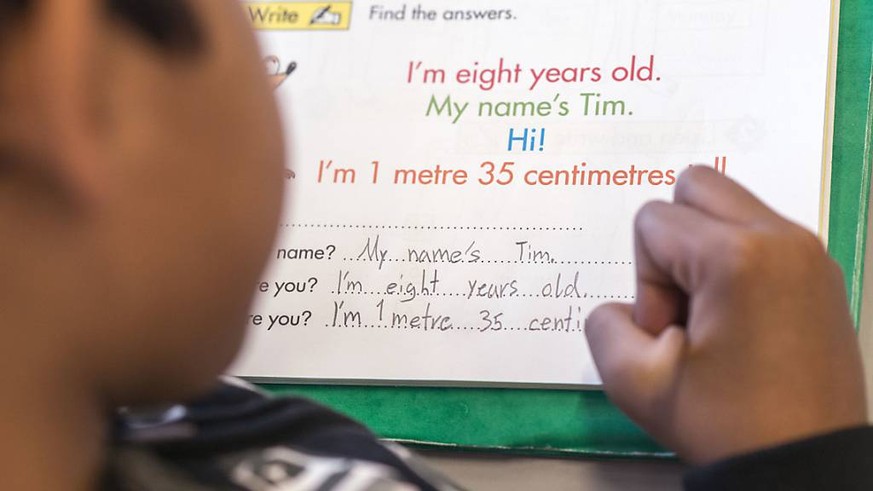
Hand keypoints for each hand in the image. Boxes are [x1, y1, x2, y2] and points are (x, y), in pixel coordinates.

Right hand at [585, 166, 867, 464]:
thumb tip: (627, 309)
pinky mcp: (821, 271)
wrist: (803, 466)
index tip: (672, 333)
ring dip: (705, 248)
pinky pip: (760, 232)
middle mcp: (782, 237)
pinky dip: (737, 259)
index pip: (652, 220)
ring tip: (715, 314)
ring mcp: (809, 251)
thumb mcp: (635, 383)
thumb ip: (604, 323)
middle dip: (674, 240)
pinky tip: (740, 317)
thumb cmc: (724, 423)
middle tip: (689, 304)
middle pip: (695, 185)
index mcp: (737, 256)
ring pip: (729, 205)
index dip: (645, 280)